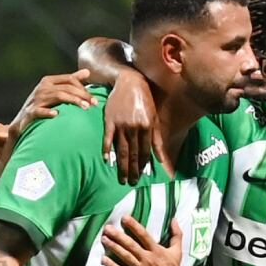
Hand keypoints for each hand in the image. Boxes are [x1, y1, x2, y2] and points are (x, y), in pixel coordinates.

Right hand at [10, 69, 95, 137]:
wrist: (22, 122)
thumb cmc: (42, 105)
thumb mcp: (55, 92)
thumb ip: (70, 82)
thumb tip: (87, 72)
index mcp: (48, 81)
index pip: (70, 79)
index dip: (83, 88)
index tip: (94, 99)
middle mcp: (42, 88)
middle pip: (66, 87)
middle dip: (82, 95)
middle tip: (95, 104)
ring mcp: (36, 99)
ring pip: (58, 96)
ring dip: (73, 101)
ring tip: (85, 108)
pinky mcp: (31, 112)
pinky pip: (40, 111)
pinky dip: (48, 112)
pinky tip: (57, 114)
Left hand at [101, 216, 184, 265]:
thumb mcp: (177, 251)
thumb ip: (176, 235)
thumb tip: (174, 220)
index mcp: (156, 250)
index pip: (143, 235)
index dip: (133, 225)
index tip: (124, 218)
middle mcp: (147, 258)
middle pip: (130, 244)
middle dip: (118, 235)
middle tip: (107, 228)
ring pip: (124, 256)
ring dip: (113, 247)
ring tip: (104, 239)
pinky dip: (112, 265)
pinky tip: (103, 259)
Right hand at [103, 69, 161, 185]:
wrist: (129, 82)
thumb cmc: (145, 100)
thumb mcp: (155, 118)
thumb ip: (157, 139)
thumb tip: (160, 159)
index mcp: (147, 127)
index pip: (145, 152)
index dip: (143, 166)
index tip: (141, 177)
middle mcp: (135, 128)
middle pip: (133, 154)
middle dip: (132, 171)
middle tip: (131, 183)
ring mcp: (121, 125)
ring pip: (121, 150)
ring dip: (121, 166)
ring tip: (121, 178)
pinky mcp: (110, 121)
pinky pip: (108, 139)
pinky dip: (106, 150)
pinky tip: (106, 161)